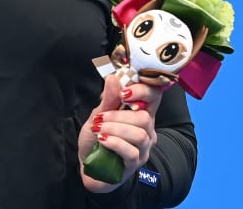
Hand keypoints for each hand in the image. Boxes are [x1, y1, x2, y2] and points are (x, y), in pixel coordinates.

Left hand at [78, 73, 163, 192]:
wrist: (88, 165)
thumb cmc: (96, 138)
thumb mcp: (98, 115)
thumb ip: (108, 99)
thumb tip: (113, 78)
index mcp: (140, 114)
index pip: (155, 96)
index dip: (143, 91)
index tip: (124, 93)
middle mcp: (147, 131)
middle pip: (146, 118)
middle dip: (119, 116)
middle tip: (100, 118)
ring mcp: (143, 150)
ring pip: (139, 135)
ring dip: (115, 129)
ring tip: (98, 130)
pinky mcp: (134, 165)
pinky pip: (131, 152)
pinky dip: (114, 143)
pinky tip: (102, 141)